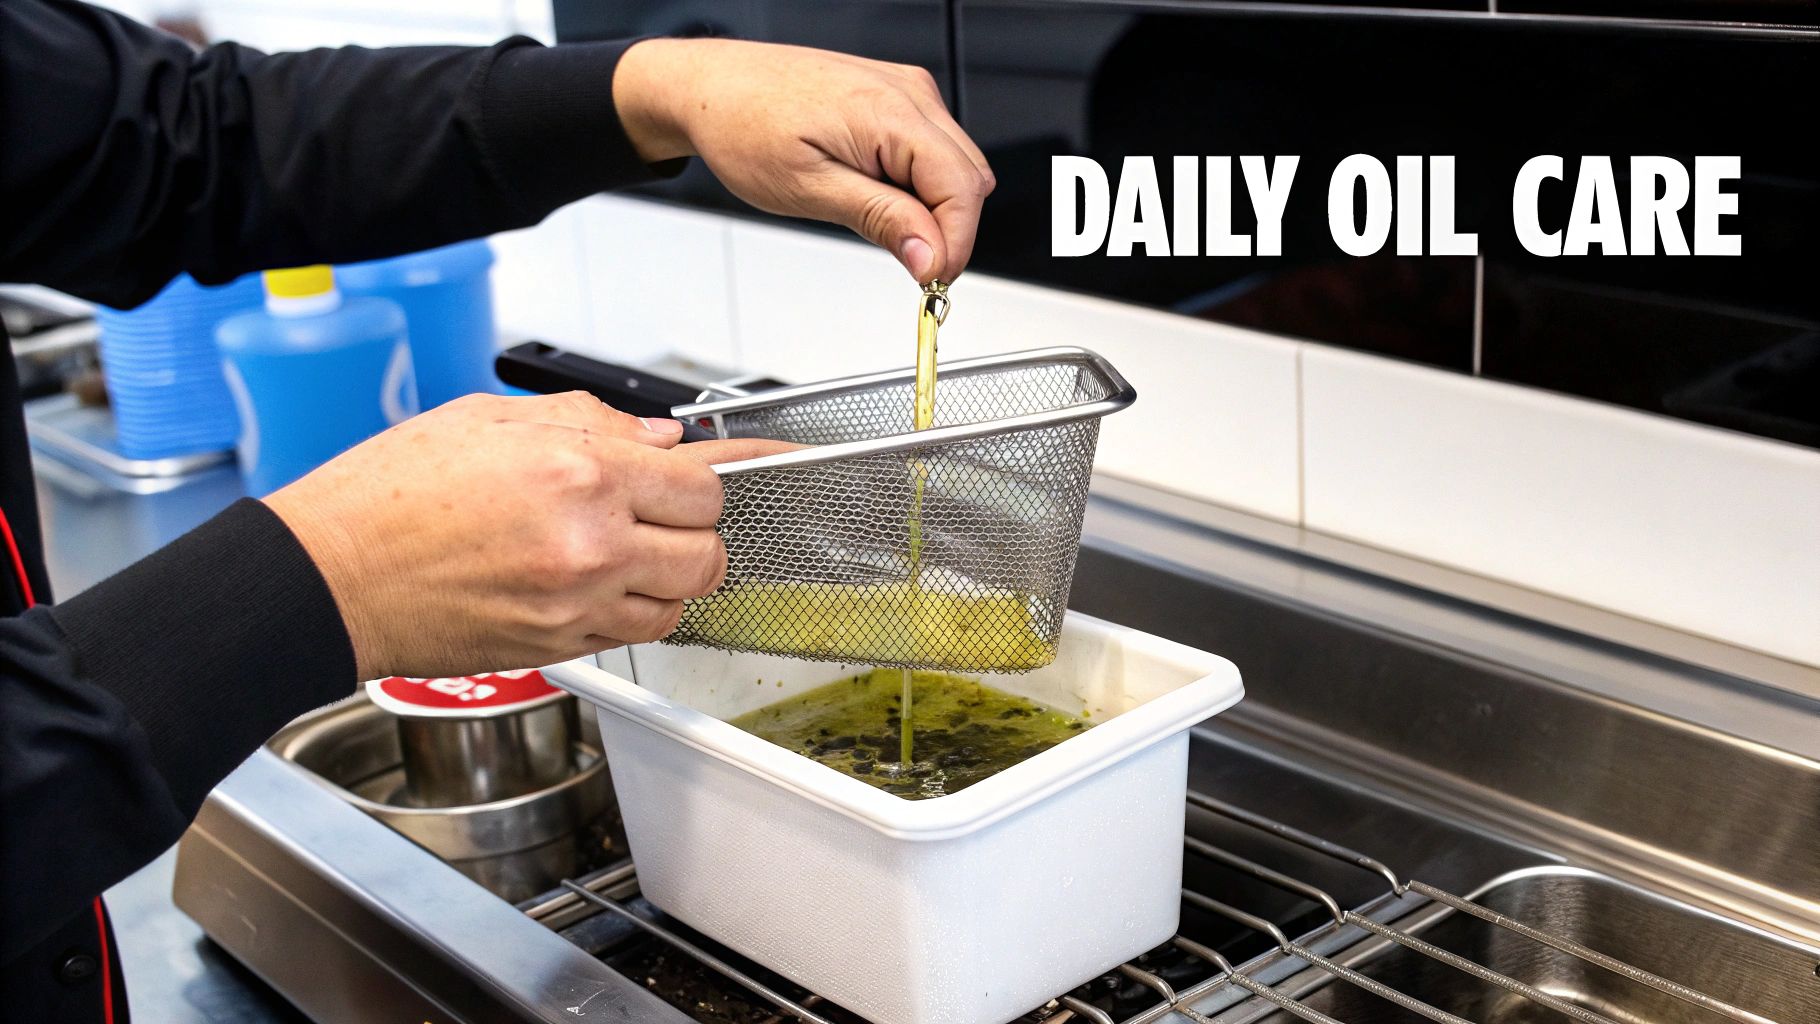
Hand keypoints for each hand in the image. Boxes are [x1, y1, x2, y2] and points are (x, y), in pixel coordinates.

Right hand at [263, 392, 765, 679]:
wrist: (330, 578)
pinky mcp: (559, 647)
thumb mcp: (489, 421)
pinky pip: (635, 633)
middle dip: (697, 531)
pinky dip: (635, 610)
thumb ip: (591, 423)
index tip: (698, 478)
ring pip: (681, 602)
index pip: (702, 486)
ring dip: (672, 577)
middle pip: (708, 552)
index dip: (702, 480)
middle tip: (666, 515)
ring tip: (632, 551)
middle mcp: (590, 545)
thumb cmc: (389, 497)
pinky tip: (600, 583)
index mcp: (580, 474)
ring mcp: (577, 604)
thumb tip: (658, 439)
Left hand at [614, 38, 994, 283]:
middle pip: (970, 179)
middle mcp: (908, 93)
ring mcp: (906, 91)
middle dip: (948, 229)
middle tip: (909, 264)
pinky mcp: (897, 97)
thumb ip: (881, 220)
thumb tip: (931, 255)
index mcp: (890, 112)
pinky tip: (878, 193)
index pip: (961, 189)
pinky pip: (933, 150)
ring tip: (879, 220)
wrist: (711, 88)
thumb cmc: (743, 127)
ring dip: (933, 208)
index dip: (955, 244)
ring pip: (957, 167)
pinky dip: (919, 185)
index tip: (932, 282)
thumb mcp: (810, 190)